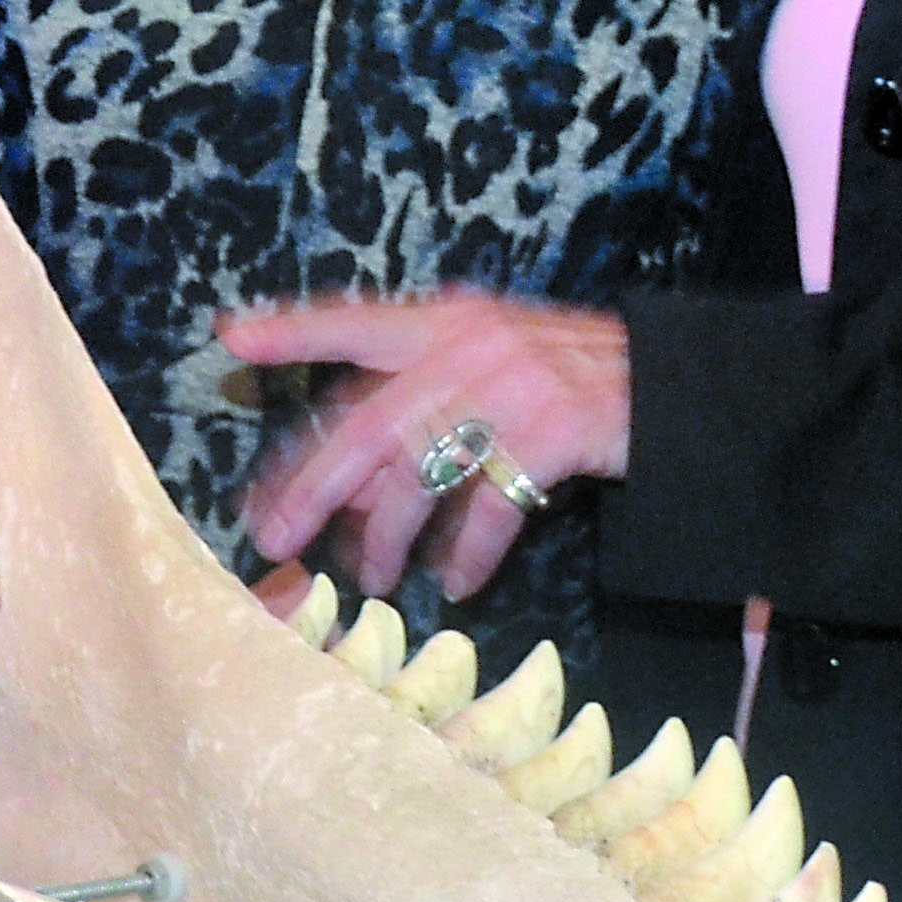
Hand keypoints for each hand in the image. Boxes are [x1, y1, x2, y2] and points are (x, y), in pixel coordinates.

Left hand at [223, 293, 630, 604]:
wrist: (671, 384)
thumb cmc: (565, 376)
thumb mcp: (488, 359)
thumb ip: (418, 399)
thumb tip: (342, 475)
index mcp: (444, 319)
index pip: (354, 321)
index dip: (294, 329)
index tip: (230, 337)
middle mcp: (467, 346)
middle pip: (367, 424)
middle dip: (312, 486)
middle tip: (272, 535)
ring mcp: (510, 388)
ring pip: (419, 474)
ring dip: (386, 535)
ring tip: (369, 578)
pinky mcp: (552, 432)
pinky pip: (490, 507)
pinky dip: (469, 552)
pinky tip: (456, 582)